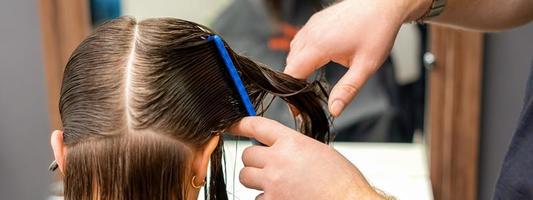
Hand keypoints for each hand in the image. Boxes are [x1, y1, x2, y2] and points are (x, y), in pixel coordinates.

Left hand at [230, 117, 382, 199]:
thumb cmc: (341, 181)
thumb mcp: (318, 151)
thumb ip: (293, 147)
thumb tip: (277, 149)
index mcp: (292, 143)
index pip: (257, 126)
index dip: (241, 125)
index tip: (232, 126)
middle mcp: (278, 161)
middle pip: (247, 154)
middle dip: (254, 160)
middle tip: (268, 166)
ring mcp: (272, 183)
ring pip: (246, 176)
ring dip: (255, 179)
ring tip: (275, 183)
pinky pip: (256, 198)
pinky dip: (266, 198)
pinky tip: (283, 197)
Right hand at [284, 0, 427, 116]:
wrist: (383, 4)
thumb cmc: (377, 31)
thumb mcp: (366, 66)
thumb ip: (347, 90)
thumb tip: (334, 110)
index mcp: (319, 46)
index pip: (291, 74)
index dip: (291, 93)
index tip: (297, 108)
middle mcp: (310, 34)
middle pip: (290, 64)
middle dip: (294, 82)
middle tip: (306, 99)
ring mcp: (311, 25)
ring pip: (293, 52)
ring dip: (297, 68)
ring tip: (310, 82)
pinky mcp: (315, 21)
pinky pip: (300, 41)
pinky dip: (302, 54)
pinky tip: (315, 61)